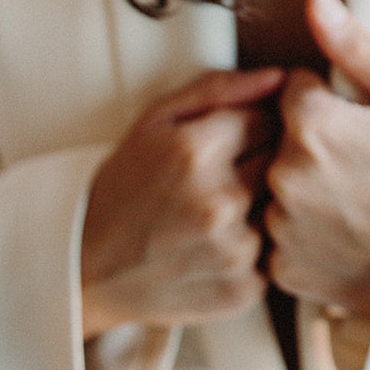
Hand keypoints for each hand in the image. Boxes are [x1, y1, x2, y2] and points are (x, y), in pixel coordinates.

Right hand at [80, 67, 283, 337]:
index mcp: (198, 151)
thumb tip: (279, 78)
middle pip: (282, 163)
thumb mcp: (155, 119)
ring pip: (281, 208)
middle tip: (227, 174)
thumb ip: (218, 89)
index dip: (254, 126)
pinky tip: (220, 245)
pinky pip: (274, 253)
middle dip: (262, 163)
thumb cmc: (124, 185)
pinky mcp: (243, 291)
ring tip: (219, 211)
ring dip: (262, 206)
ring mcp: (234, 252)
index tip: (232, 140)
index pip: (271, 119)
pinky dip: (256, 247)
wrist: (87, 268)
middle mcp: (222, 202)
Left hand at [263, 0, 369, 317]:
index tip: (357, 124)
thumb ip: (355, 47)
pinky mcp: (284, 267)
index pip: (292, 90)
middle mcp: (285, 174)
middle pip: (279, 139)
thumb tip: (316, 2)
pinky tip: (341, 234)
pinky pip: (277, 237)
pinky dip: (301, 236)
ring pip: (276, 187)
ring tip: (353, 202)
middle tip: (360, 166)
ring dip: (302, 189)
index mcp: (311, 124)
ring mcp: (282, 225)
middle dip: (310, 144)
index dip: (326, 102)